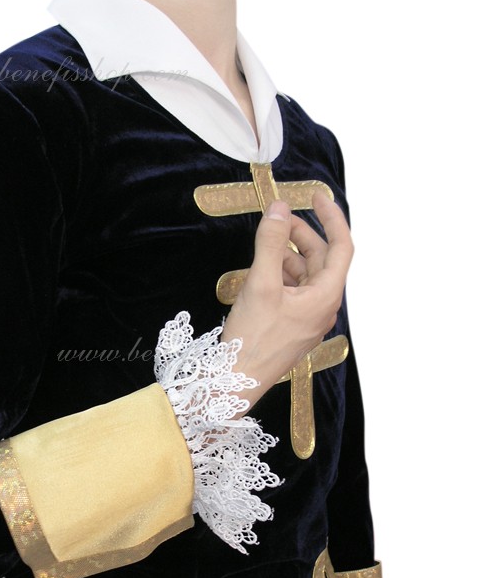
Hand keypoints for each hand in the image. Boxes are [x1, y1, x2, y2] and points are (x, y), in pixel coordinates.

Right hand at [221, 190, 353, 410]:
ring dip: (287, 256)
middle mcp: (323, 308)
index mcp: (326, 297)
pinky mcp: (293, 327)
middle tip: (278, 219)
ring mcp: (308, 319)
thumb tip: (279, 209)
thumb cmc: (252, 338)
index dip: (331, 218)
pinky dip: (281, 276)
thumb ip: (271, 242)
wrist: (235, 381)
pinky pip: (294, 292)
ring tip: (264, 247)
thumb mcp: (261, 283)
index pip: (341, 247)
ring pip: (305, 276)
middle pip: (321, 260)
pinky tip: (261, 272)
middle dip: (301, 236)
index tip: (315, 197)